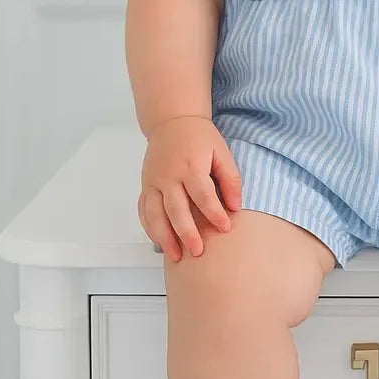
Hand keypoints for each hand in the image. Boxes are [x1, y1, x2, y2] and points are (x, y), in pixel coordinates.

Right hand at [137, 115, 241, 260]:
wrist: (172, 122)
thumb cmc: (200, 138)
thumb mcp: (221, 152)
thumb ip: (230, 179)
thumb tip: (235, 207)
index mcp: (190, 165)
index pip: (202, 194)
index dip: (214, 213)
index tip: (225, 228)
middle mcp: (168, 175)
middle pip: (176, 209)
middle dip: (187, 232)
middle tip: (198, 251)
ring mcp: (153, 181)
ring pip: (155, 214)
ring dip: (165, 237)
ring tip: (176, 256)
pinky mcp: (145, 186)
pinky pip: (143, 211)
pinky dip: (150, 228)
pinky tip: (160, 242)